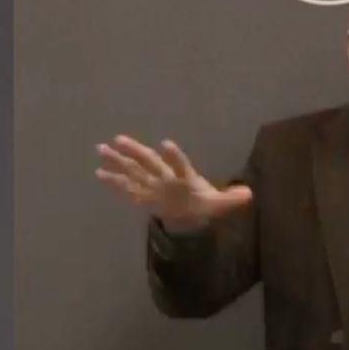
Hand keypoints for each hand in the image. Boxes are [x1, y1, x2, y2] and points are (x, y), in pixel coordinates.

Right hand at [96, 135, 252, 229]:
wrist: (190, 210)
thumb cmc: (202, 201)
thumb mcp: (217, 204)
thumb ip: (229, 199)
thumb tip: (249, 195)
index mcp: (184, 177)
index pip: (179, 165)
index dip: (174, 156)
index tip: (166, 144)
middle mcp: (165, 177)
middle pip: (149, 162)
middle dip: (135, 151)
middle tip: (119, 139)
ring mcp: (152, 183)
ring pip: (134, 169)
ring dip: (119, 160)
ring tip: (102, 147)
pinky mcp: (143, 194)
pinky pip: (126, 187)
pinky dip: (114, 181)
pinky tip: (99, 172)